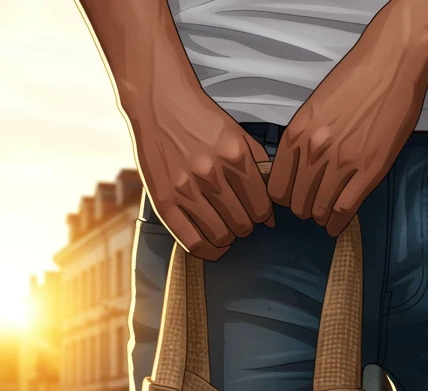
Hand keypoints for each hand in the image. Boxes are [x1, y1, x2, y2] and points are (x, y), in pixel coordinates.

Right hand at [130, 87, 275, 259]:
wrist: (157, 102)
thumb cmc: (199, 118)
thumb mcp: (237, 134)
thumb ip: (258, 169)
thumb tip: (270, 215)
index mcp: (234, 156)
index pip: (260, 208)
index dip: (262, 216)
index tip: (255, 214)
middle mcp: (212, 174)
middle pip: (242, 225)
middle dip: (245, 227)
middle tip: (239, 220)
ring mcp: (186, 189)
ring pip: (221, 236)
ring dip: (228, 238)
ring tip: (225, 231)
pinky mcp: (164, 201)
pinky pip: (192, 241)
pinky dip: (207, 251)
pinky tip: (212, 247)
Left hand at [267, 22, 427, 236]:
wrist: (393, 63)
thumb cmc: (355, 80)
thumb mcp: (314, 108)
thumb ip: (302, 139)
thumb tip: (296, 168)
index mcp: (297, 135)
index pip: (277, 187)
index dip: (284, 199)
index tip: (293, 198)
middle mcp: (315, 152)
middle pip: (297, 203)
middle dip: (304, 209)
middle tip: (313, 206)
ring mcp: (342, 163)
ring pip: (320, 210)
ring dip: (322, 217)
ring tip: (327, 214)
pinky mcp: (369, 171)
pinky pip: (345, 209)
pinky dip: (338, 224)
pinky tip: (337, 226)